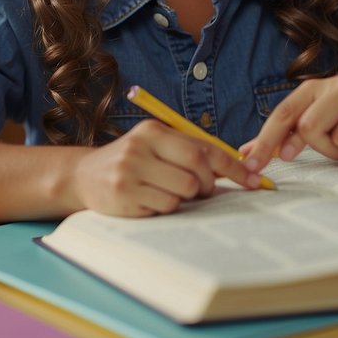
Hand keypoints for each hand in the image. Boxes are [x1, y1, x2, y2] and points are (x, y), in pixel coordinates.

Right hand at [70, 121, 260, 217]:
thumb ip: (190, 153)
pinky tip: (150, 200)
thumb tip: (239, 169)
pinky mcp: (123, 196)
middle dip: (209, 184)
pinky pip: (165, 206)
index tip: (253, 181)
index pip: (204, 149)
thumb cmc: (133, 162)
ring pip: (184, 191)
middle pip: (197, 169)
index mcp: (154, 131)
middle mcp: (140, 147)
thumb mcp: (157, 147)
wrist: (84, 176)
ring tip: (169, 191)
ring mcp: (129, 172)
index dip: (233, 167)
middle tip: (205, 190)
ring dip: (186, 197)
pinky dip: (166, 207)